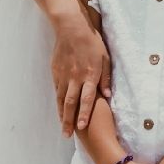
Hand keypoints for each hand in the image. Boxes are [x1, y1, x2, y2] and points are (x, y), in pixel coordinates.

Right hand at [51, 15, 111, 135]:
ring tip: (62, 128)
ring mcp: (64, 75)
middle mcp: (75, 78)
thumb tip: (107, 96)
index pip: (87, 99)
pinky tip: (59, 110)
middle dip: (69, 120)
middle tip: (68, 135)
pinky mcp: (56, 72)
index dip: (84, 113)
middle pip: (71, 103)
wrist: (72, 28)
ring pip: (61, 99)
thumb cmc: (92, 42)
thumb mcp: (105, 58)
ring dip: (61, 115)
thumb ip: (106, 78)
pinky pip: (57, 90)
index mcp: (89, 74)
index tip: (82, 127)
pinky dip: (57, 102)